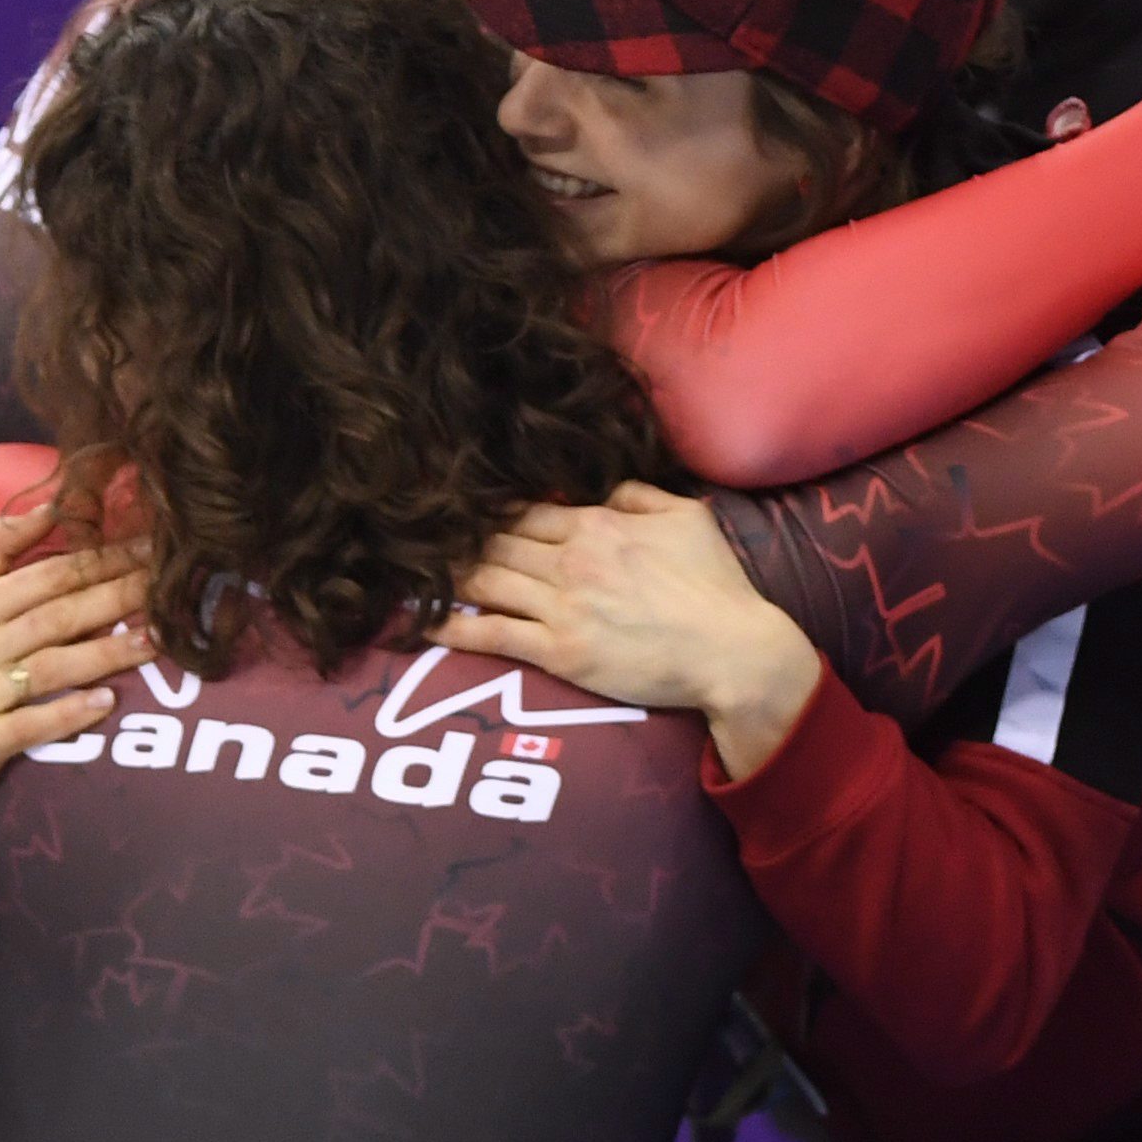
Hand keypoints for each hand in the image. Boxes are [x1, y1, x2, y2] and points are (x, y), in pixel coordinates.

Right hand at [0, 482, 142, 804]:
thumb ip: (3, 544)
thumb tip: (54, 499)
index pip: (48, 577)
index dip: (102, 561)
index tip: (151, 548)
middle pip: (54, 617)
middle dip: (115, 599)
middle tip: (167, 588)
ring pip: (46, 669)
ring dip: (104, 655)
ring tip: (154, 642)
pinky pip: (28, 726)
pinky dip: (66, 714)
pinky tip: (105, 703)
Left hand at [436, 482, 822, 776]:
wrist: (734, 651)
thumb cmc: (716, 586)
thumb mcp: (687, 518)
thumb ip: (638, 495)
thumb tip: (601, 489)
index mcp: (596, 525)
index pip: (522, 513)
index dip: (486, 516)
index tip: (458, 518)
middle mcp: (570, 561)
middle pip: (492, 545)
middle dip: (453, 545)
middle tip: (417, 545)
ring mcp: (560, 607)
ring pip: (483, 583)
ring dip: (442, 579)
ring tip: (407, 576)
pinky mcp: (558, 651)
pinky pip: (490, 635)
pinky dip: (449, 628)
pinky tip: (419, 622)